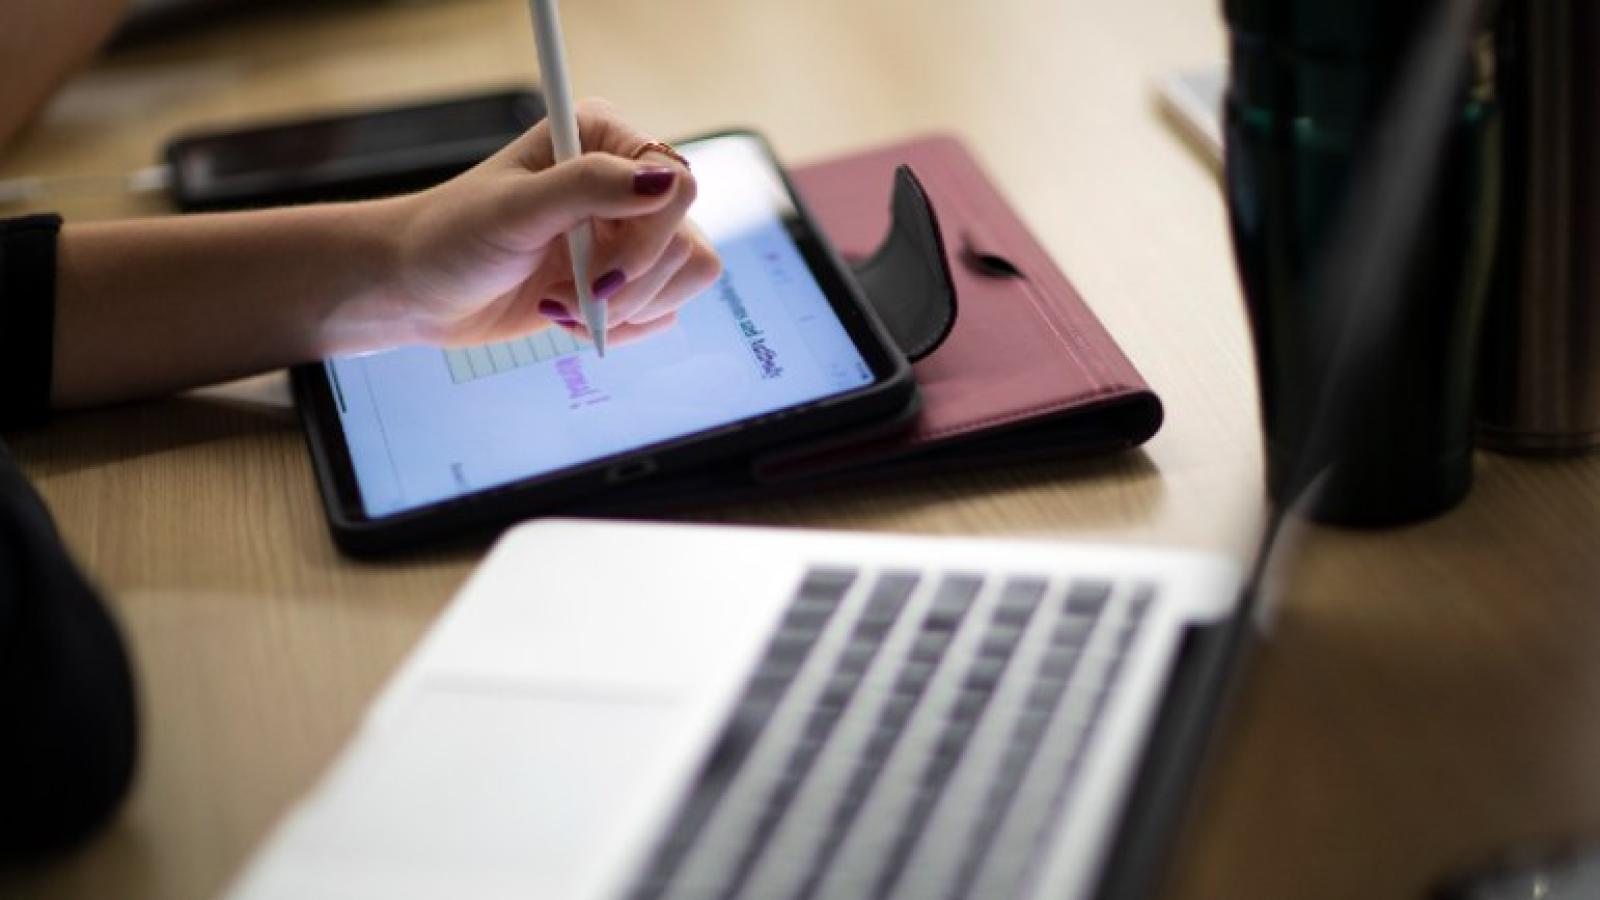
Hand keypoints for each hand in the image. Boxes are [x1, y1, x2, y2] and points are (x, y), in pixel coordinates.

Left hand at [380, 98, 720, 348]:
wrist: (418, 289)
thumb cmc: (451, 237)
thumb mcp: (515, 208)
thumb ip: (589, 187)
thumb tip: (664, 182)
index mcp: (603, 139)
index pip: (677, 186)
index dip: (649, 240)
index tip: (599, 276)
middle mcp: (624, 181)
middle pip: (687, 242)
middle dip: (629, 286)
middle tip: (567, 295)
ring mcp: (627, 232)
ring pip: (685, 278)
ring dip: (627, 310)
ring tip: (563, 306)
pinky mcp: (624, 278)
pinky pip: (664, 312)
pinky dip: (623, 327)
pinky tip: (570, 317)